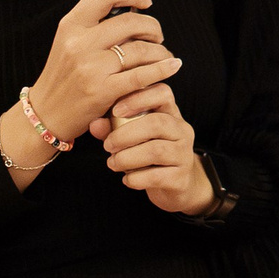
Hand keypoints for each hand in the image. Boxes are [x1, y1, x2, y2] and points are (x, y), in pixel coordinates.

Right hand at [27, 0, 178, 144]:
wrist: (46, 115)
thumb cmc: (62, 79)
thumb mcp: (68, 44)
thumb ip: (92, 27)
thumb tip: (129, 10)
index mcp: (71, 26)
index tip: (145, 1)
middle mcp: (79, 44)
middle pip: (131, 22)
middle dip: (152, 26)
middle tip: (156, 35)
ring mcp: (91, 68)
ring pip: (140, 49)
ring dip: (159, 50)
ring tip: (161, 54)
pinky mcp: (102, 91)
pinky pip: (142, 75)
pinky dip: (163, 69)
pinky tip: (172, 66)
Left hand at [89, 80, 215, 215]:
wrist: (173, 184)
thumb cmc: (147, 154)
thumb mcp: (129, 137)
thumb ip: (112, 128)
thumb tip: (94, 124)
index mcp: (170, 113)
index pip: (162, 93)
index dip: (138, 98)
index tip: (115, 111)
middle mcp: (181, 130)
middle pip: (156, 123)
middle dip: (125, 134)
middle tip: (107, 146)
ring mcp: (184, 154)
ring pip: (156, 151)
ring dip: (127, 158)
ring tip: (113, 163)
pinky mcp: (181, 178)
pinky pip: (156, 176)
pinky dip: (135, 178)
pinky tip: (126, 179)